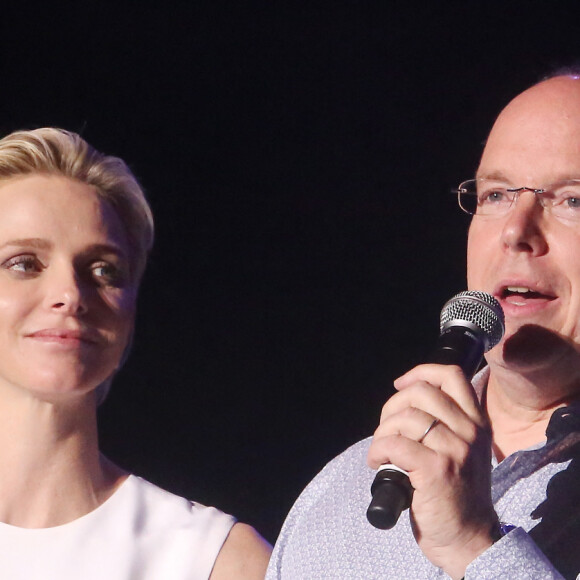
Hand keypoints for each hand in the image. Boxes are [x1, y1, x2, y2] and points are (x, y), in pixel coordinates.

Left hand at [367, 364, 497, 578]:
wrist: (468, 539)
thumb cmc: (457, 493)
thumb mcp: (464, 449)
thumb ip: (446, 422)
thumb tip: (406, 399)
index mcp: (477, 422)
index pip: (452, 375)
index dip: (420, 372)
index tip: (400, 385)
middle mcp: (470, 431)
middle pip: (420, 392)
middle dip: (392, 406)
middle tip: (386, 429)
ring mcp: (455, 450)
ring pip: (405, 418)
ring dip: (382, 433)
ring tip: (381, 451)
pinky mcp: (436, 470)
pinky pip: (394, 444)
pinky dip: (378, 451)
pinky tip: (378, 463)